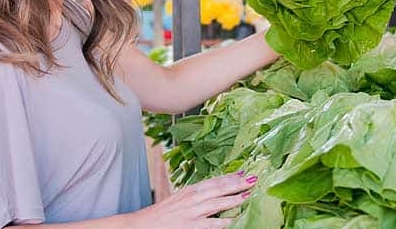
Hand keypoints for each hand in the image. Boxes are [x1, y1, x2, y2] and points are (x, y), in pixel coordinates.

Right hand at [130, 172, 256, 228]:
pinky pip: (211, 224)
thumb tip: (212, 194)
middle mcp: (191, 199)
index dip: (230, 177)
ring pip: (217, 203)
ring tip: (248, 194)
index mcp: (189, 191)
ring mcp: (191, 213)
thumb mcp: (179, 200)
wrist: (142, 226)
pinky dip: (224, 221)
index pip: (214, 181)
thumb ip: (195, 197)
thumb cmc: (161, 215)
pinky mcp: (190, 227)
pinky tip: (234, 219)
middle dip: (236, 183)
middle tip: (253, 178)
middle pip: (218, 188)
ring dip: (234, 198)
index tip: (244, 172)